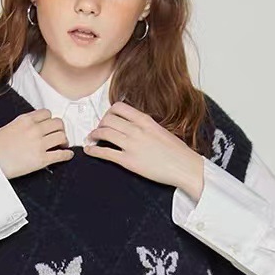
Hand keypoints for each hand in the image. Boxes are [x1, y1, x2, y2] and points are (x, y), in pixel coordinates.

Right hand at [0, 109, 72, 179]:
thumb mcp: (2, 130)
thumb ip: (12, 127)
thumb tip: (6, 132)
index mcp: (25, 120)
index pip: (46, 113)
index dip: (50, 119)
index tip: (50, 125)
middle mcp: (34, 129)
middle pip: (58, 123)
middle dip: (60, 129)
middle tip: (59, 135)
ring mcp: (39, 144)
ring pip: (62, 136)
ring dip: (64, 141)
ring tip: (62, 145)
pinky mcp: (41, 159)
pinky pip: (61, 155)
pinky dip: (67, 155)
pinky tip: (68, 155)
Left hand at [84, 101, 204, 198]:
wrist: (185, 167)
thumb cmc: (177, 152)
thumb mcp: (160, 130)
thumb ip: (145, 126)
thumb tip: (133, 126)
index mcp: (145, 120)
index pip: (119, 107)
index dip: (108, 113)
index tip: (106, 119)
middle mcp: (136, 129)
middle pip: (107, 119)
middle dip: (99, 124)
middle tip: (98, 131)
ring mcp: (131, 145)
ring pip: (103, 133)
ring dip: (93, 135)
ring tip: (91, 139)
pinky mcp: (128, 161)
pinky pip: (105, 152)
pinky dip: (93, 150)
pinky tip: (89, 150)